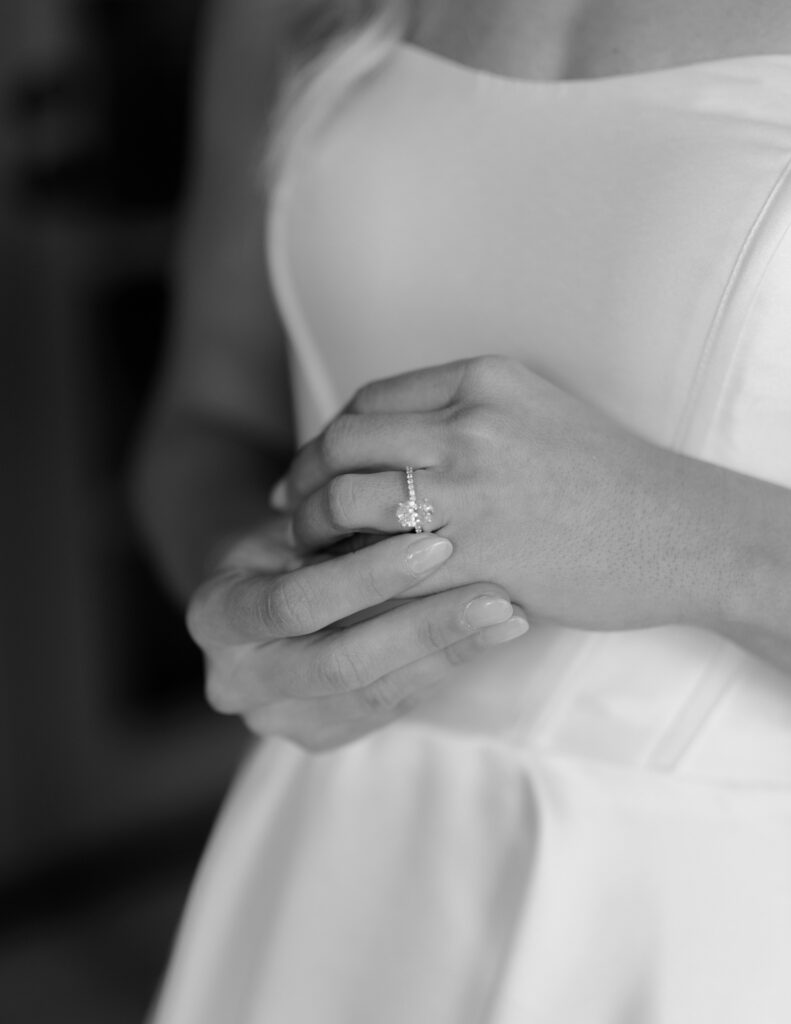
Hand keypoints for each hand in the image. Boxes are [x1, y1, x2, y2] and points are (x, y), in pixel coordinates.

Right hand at [186, 513, 528, 750]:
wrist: (259, 586)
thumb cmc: (284, 538)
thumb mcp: (293, 523)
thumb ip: (336, 533)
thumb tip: (421, 518)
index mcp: (215, 617)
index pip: (294, 604)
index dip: (366, 578)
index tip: (438, 545)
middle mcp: (237, 681)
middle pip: (339, 664)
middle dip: (422, 627)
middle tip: (494, 594)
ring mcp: (279, 718)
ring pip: (374, 694)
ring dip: (448, 652)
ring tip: (509, 615)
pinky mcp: (321, 734)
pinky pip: (392, 705)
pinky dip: (445, 668)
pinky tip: (492, 637)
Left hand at [277, 356, 715, 630]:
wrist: (679, 531)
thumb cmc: (610, 477)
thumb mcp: (536, 411)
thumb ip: (463, 414)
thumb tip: (390, 447)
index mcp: (481, 379)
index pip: (368, 401)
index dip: (330, 439)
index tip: (313, 469)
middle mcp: (469, 425)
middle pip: (346, 442)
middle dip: (307, 480)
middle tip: (293, 512)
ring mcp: (472, 490)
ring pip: (350, 500)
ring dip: (317, 529)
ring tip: (313, 552)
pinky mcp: (479, 555)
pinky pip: (384, 565)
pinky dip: (353, 577)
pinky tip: (348, 588)